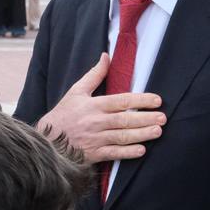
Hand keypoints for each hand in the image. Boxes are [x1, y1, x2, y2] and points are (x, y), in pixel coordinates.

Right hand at [37, 53, 163, 162]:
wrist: (47, 140)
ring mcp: (95, 139)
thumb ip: (94, 75)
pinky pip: (113, 154)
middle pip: (125, 119)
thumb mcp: (76, 91)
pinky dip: (127, 153)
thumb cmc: (64, 114)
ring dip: (141, 135)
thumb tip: (106, 56)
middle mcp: (95, 122)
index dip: (140, 101)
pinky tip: (141, 150)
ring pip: (122, 136)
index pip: (121, 101)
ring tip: (157, 132)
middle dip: (145, 118)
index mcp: (93, 105)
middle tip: (163, 118)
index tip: (157, 101)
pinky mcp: (93, 154)